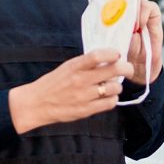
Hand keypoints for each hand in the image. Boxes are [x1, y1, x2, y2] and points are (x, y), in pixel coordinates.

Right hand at [8, 49, 131, 133]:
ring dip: (117, 86)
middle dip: (126, 68)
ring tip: (111, 86)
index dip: (113, 53)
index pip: (99, 55)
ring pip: (115, 88)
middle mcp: (81, 80)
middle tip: (127, 69)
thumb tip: (109, 60)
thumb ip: (86, 64)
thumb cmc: (52, 84)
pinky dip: (112, 99)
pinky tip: (107, 97)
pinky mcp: (86, 110)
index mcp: (75, 66)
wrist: (36, 104)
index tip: (117, 54)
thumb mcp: (67, 67)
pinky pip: (109, 103)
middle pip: (114, 70)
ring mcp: (84, 96)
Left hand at [96, 0, 162, 86]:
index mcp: (109, 5)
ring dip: (131, 7)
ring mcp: (140, 7)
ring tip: (128, 25)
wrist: (135, 68)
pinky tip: (138, 27)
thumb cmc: (119, 53)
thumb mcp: (106, 40)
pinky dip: (142, 16)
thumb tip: (102, 11)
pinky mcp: (153, 13)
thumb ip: (105, 26)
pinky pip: (149, 7)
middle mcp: (125, 3)